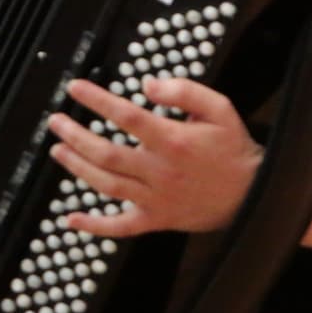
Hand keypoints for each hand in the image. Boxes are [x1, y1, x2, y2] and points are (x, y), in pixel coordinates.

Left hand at [47, 76, 262, 237]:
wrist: (255, 195)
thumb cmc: (233, 150)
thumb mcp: (220, 109)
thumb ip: (184, 91)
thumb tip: (148, 84)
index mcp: (173, 141)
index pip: (126, 116)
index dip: (97, 101)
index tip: (76, 89)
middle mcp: (160, 171)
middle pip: (107, 153)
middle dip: (75, 136)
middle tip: (56, 122)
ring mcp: (156, 199)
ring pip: (107, 185)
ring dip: (78, 167)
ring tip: (58, 150)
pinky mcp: (157, 220)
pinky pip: (121, 227)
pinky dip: (94, 226)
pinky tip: (71, 219)